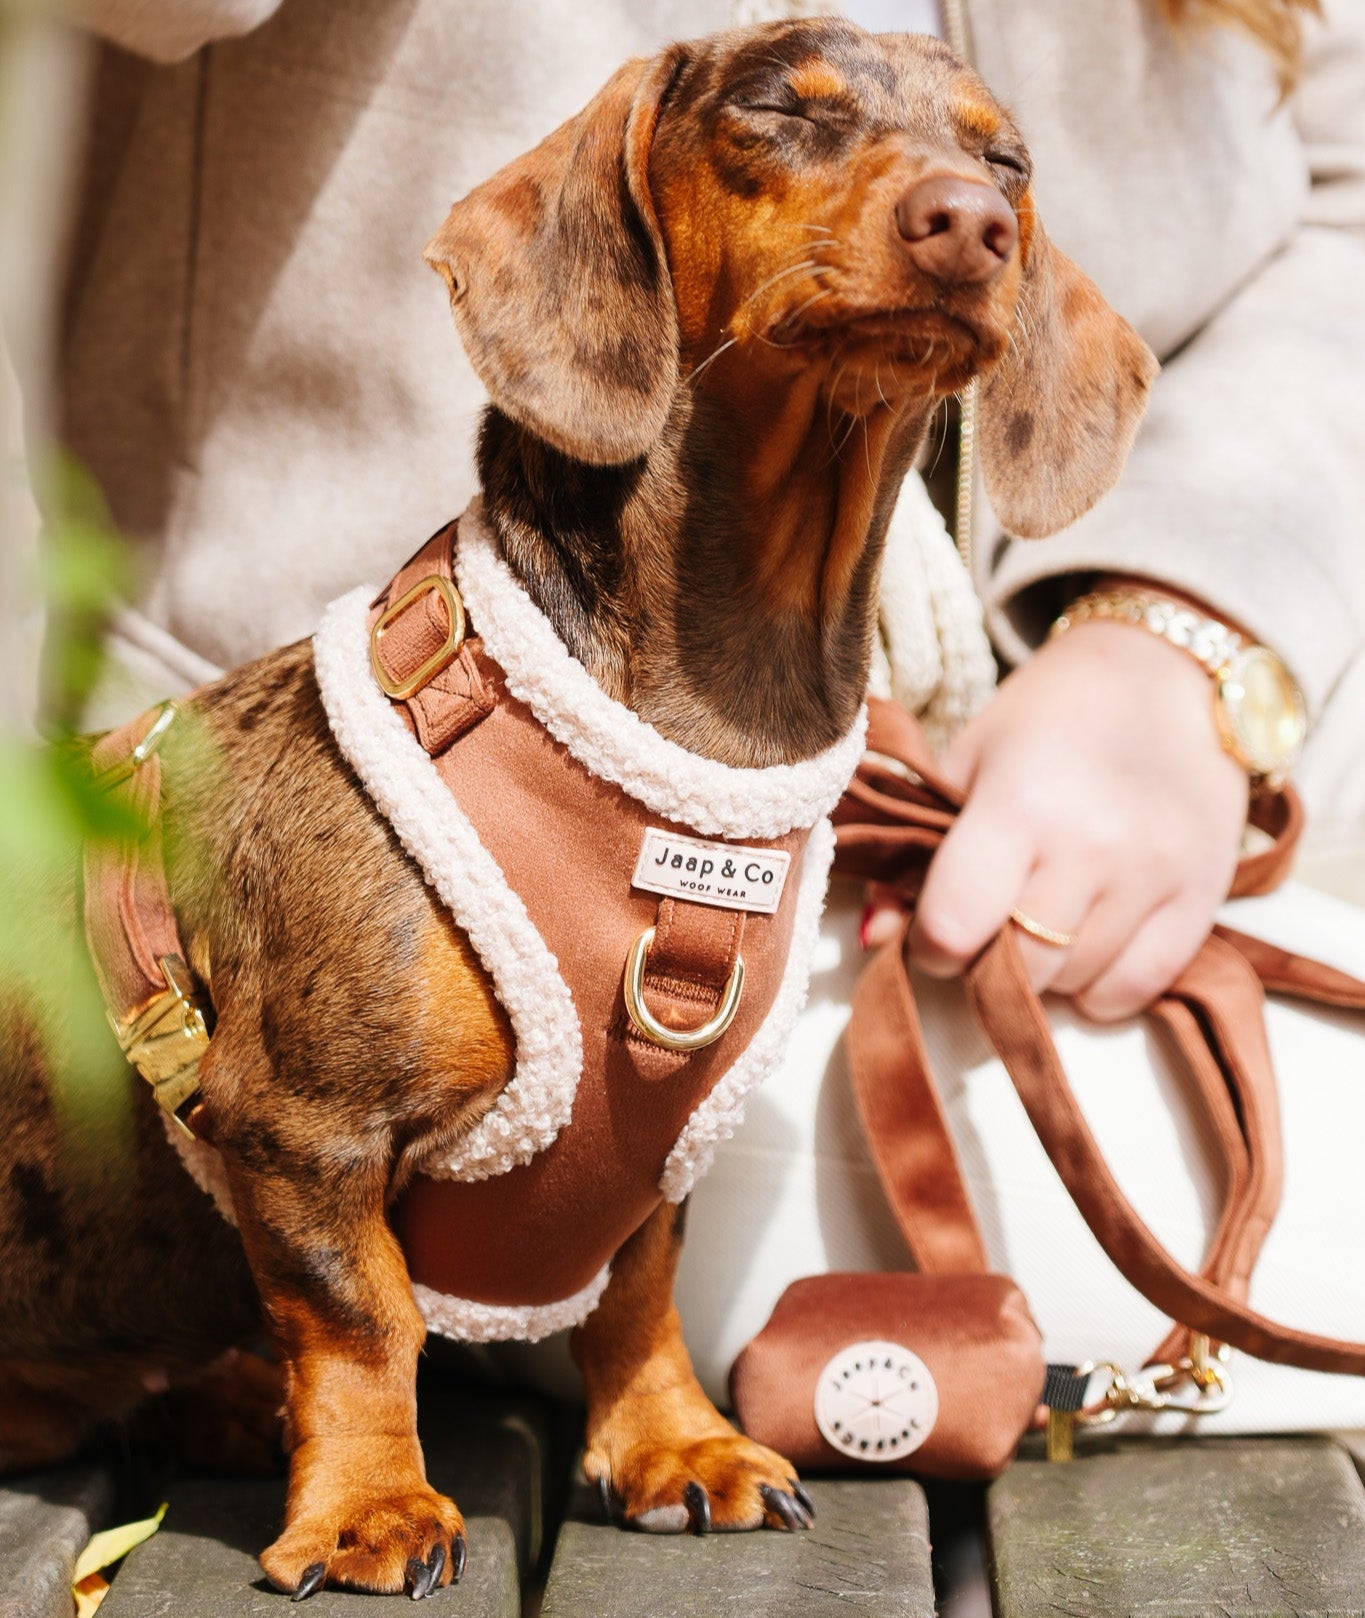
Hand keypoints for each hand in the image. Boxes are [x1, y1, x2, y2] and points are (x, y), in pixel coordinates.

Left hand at [881, 617, 1249, 1019]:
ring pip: (1072, 985)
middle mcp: (1091, 846)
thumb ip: (917, 851)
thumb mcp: (967, 761)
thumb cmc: (1051, 714)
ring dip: (1042, 973)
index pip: (954, 926)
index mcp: (1018, 803)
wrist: (1166, 673)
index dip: (928, 944)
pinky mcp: (1203, 897)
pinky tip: (1086, 944)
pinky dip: (1099, 987)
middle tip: (986, 925)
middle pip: (1017, 968)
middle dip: (983, 963)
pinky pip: (1135, 990)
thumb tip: (876, 936)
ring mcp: (1153, 875)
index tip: (932, 929)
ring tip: (1039, 918)